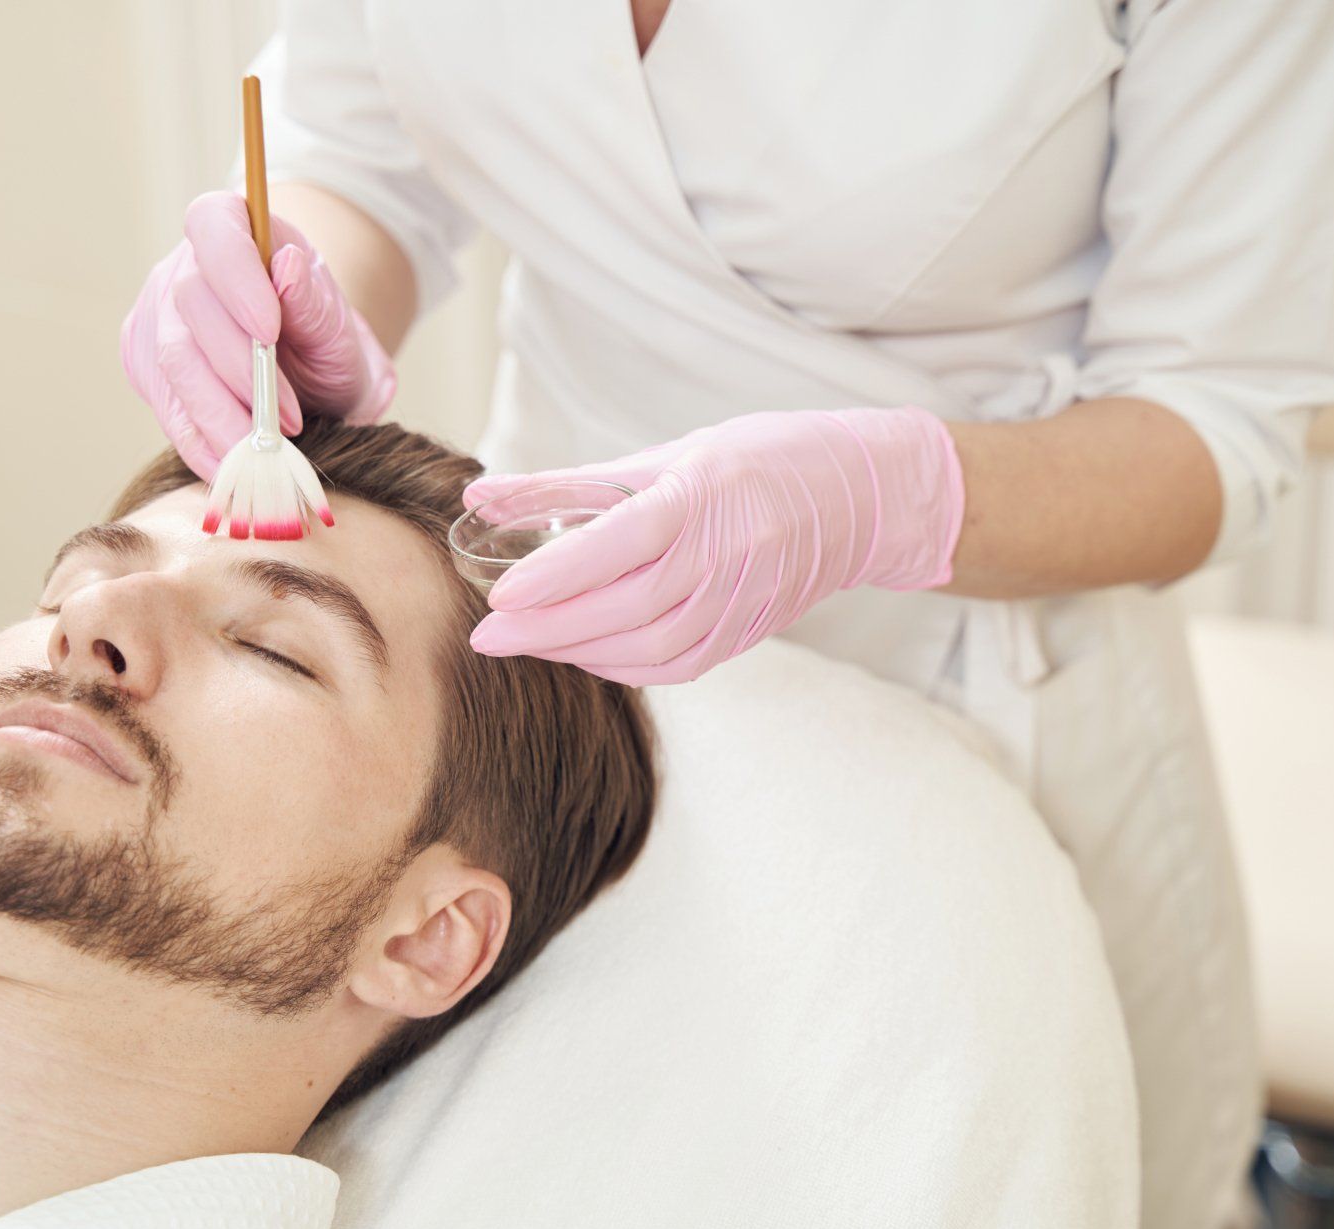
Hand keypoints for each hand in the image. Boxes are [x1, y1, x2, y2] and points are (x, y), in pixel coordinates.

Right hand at [121, 191, 396, 477]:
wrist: (311, 378)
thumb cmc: (325, 340)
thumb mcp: (337, 324)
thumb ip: (314, 300)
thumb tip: (287, 265)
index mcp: (233, 229)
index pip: (214, 228)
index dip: (235, 276)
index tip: (269, 329)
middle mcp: (183, 269)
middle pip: (189, 310)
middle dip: (238, 372)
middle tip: (284, 420)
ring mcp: (157, 319)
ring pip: (172, 366)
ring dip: (219, 416)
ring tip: (264, 451)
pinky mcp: (147, 370)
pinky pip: (166, 408)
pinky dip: (200, 442)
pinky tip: (232, 465)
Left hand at [464, 408, 965, 684]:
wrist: (852, 496)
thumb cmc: (747, 461)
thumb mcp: (661, 456)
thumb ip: (568, 485)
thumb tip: (481, 495)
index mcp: (701, 498)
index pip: (621, 542)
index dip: (559, 573)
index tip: (500, 594)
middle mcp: (725, 556)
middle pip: (626, 607)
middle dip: (548, 629)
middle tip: (486, 635)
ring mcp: (740, 602)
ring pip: (648, 646)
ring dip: (578, 652)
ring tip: (524, 643)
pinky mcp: (746, 633)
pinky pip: (674, 665)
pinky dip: (619, 666)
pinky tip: (582, 654)